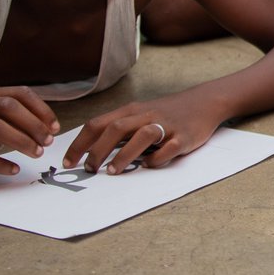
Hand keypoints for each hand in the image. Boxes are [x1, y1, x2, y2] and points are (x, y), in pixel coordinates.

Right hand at [0, 86, 58, 178]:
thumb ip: (12, 118)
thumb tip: (48, 128)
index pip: (18, 94)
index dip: (40, 109)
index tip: (55, 127)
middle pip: (7, 107)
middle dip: (32, 124)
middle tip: (47, 142)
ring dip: (20, 141)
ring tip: (36, 153)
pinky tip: (13, 169)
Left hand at [63, 92, 218, 174]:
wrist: (205, 102)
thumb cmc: (167, 113)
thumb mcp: (140, 115)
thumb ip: (119, 129)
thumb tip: (91, 151)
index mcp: (131, 111)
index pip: (98, 124)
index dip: (80, 144)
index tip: (69, 162)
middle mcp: (146, 115)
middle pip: (115, 128)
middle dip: (97, 150)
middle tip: (88, 170)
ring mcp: (166, 125)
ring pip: (141, 136)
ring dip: (124, 155)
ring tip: (112, 172)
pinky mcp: (184, 137)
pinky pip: (168, 149)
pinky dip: (156, 159)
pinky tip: (148, 166)